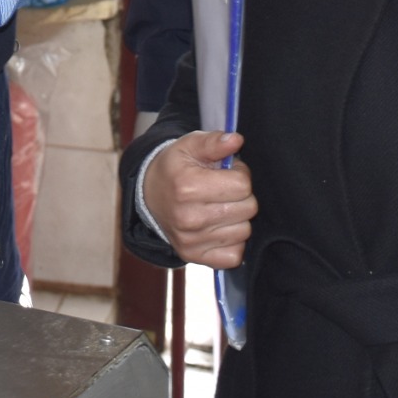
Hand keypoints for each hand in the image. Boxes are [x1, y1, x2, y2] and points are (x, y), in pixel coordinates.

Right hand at [143, 131, 257, 268]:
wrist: (149, 195)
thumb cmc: (175, 168)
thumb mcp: (190, 146)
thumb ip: (214, 141)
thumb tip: (236, 140)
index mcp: (187, 187)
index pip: (243, 184)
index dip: (240, 174)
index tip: (227, 172)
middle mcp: (189, 218)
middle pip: (248, 208)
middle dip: (241, 195)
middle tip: (224, 189)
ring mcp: (191, 241)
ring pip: (244, 232)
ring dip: (238, 218)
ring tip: (220, 207)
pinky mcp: (194, 257)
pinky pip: (235, 255)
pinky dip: (232, 241)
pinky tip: (219, 227)